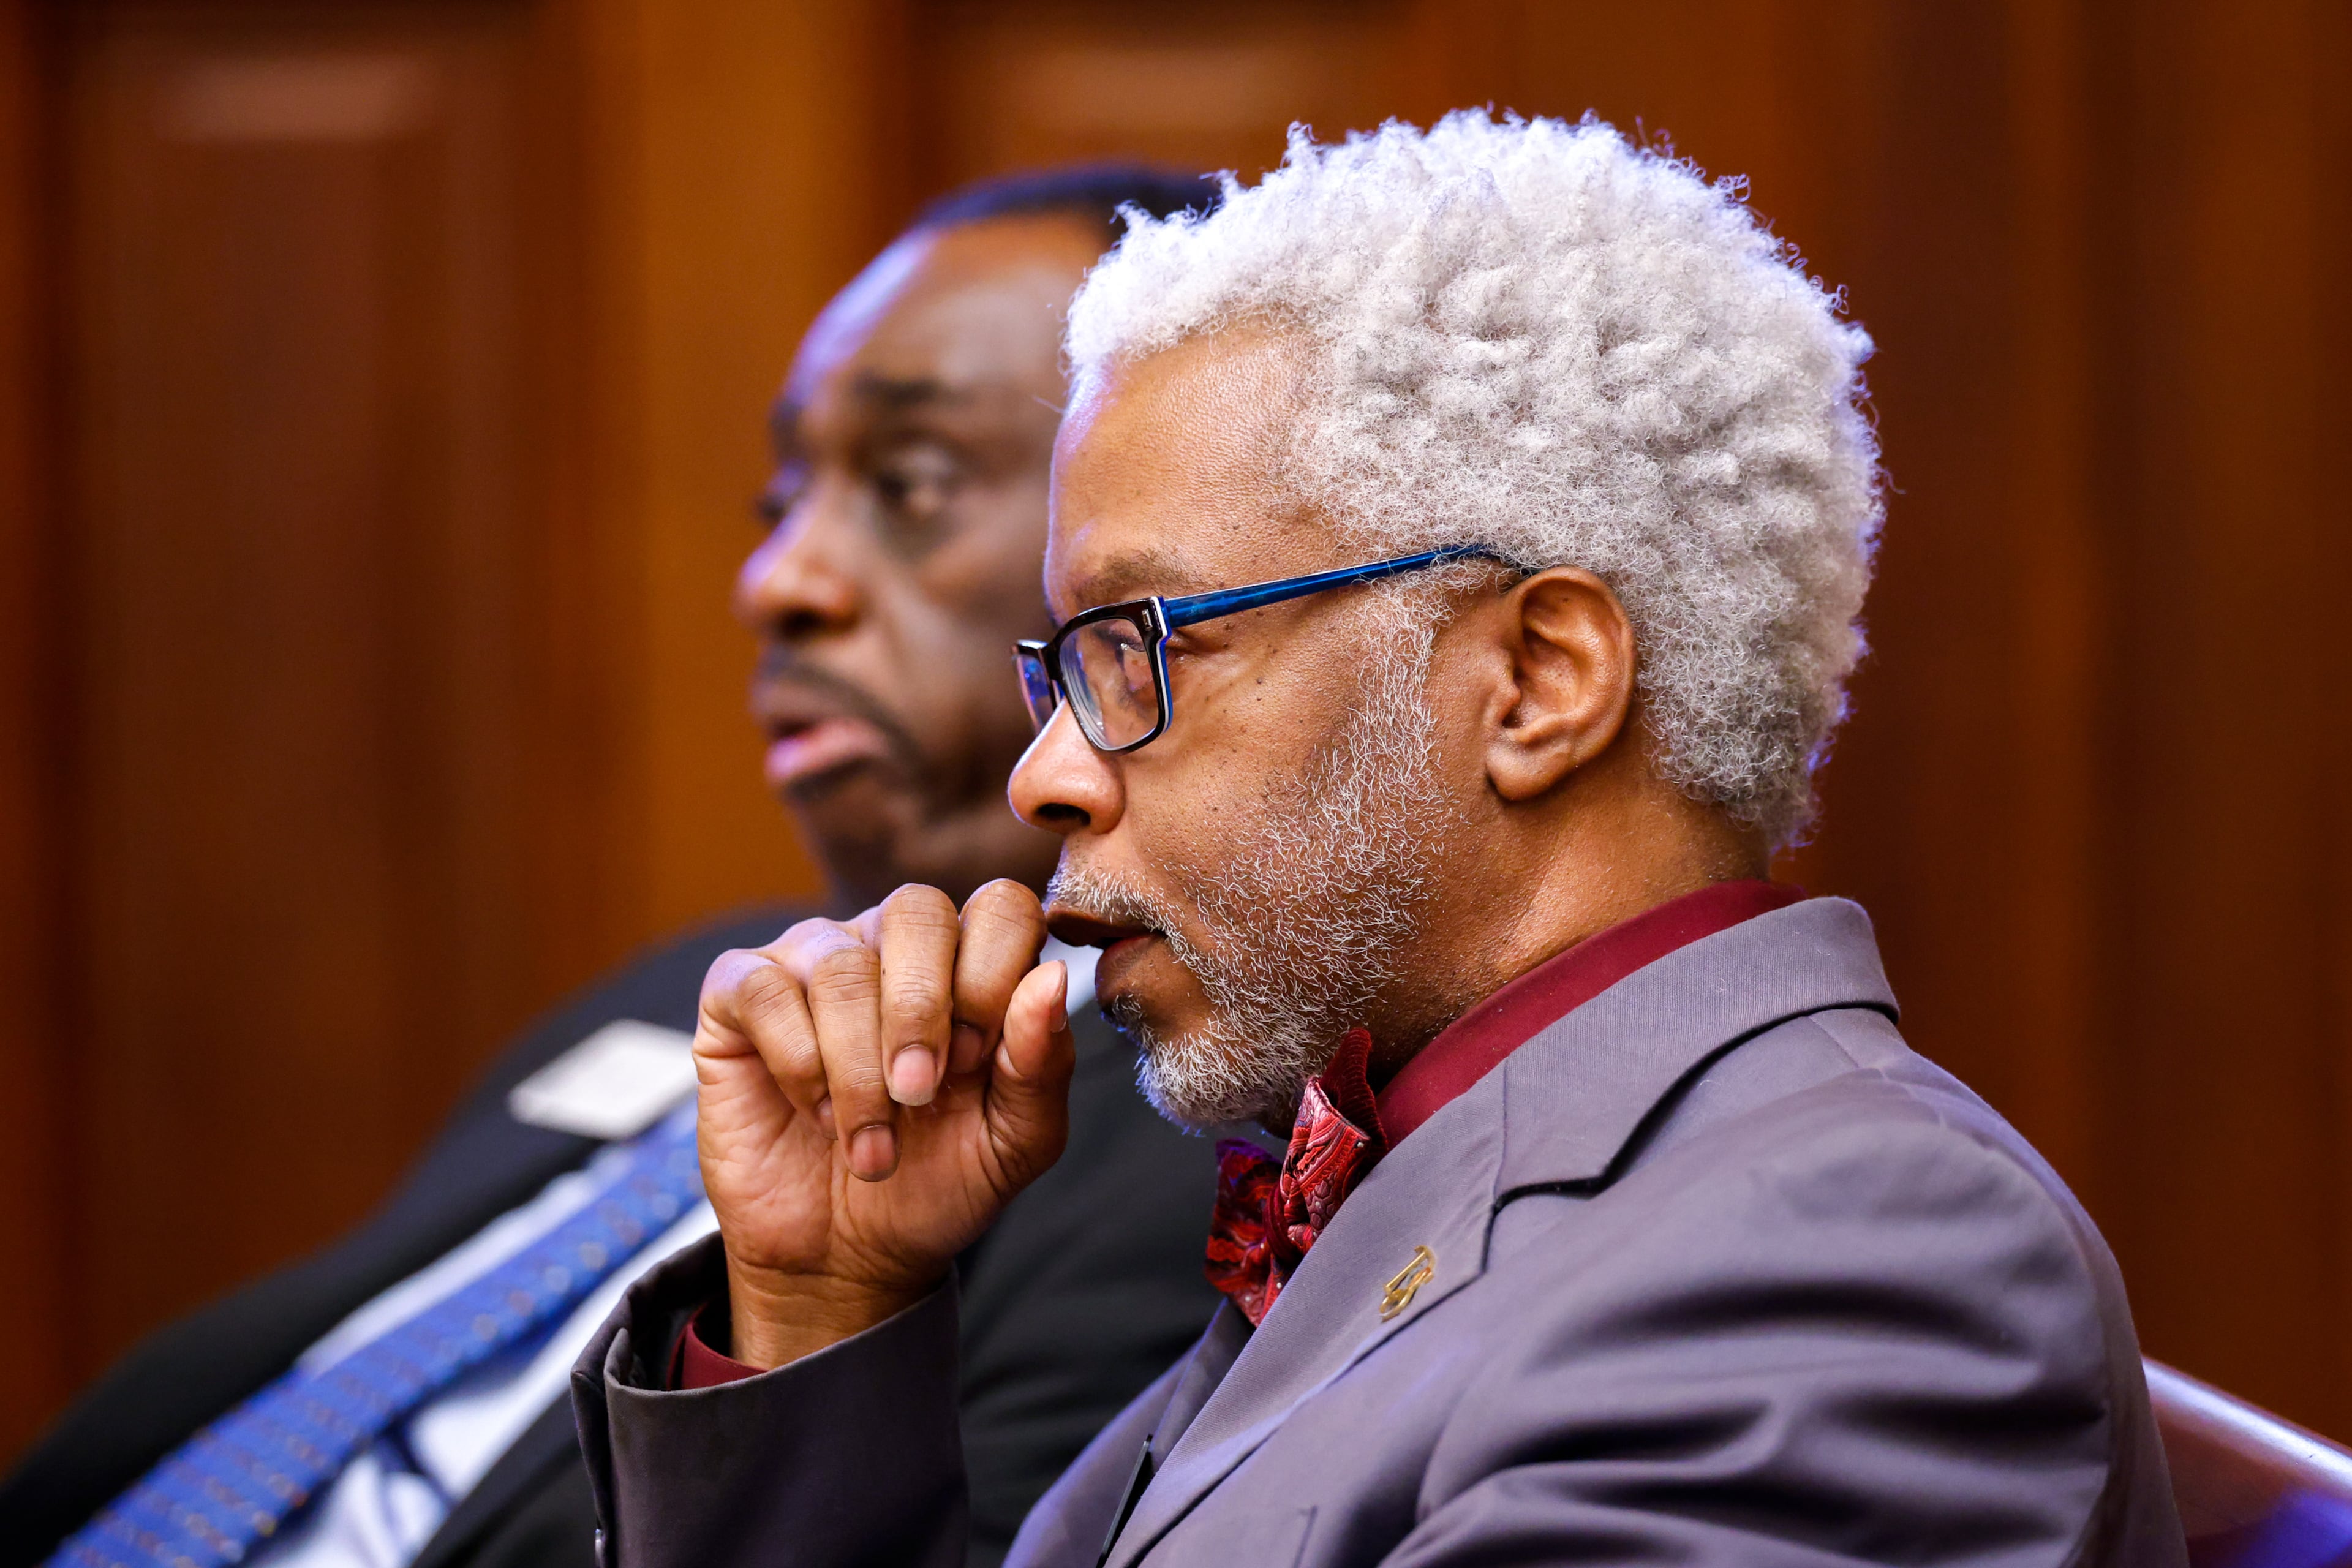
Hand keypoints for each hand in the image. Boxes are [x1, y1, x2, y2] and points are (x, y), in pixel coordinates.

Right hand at [691, 880, 1074, 1367]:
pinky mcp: (740, 995)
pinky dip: (797, 1062)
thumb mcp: (1014, 1142)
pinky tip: (814, 1112)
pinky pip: (765, 989)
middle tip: (919, 1096)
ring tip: (870, 1145)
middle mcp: (892, 944)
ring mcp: (813, 960)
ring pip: (841, 965)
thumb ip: (1042, 1062)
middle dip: (922, 1013)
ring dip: (859, 1071)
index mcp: (970, 963)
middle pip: (917, 910)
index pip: (999, 905)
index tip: (978, 1061)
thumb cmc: (938, 1183)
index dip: (992, 976)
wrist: (845, 1256)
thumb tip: (1054, 977)